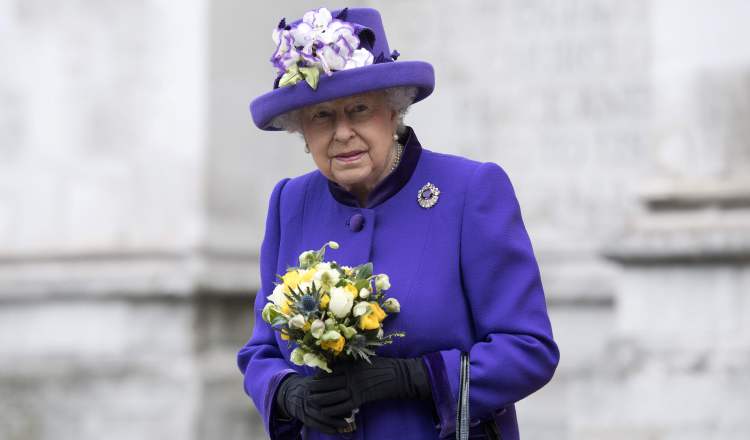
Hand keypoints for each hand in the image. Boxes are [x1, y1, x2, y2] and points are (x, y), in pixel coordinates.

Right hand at [275, 373, 351, 433]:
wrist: (293, 394)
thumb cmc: (312, 384)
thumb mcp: (317, 377)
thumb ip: (328, 375)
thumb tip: (345, 373)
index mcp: (312, 385)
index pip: (326, 388)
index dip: (338, 391)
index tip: (350, 394)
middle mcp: (308, 398)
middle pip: (324, 404)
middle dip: (339, 409)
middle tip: (352, 411)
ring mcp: (305, 409)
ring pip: (321, 417)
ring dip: (334, 422)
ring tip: (346, 424)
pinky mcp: (304, 418)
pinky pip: (315, 425)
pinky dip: (326, 429)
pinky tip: (335, 431)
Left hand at [308, 357, 431, 414]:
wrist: (398, 376)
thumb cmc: (384, 366)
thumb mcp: (366, 361)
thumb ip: (353, 364)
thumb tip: (342, 366)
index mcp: (352, 365)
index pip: (331, 371)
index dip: (321, 376)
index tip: (313, 378)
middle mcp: (351, 376)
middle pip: (329, 383)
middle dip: (317, 388)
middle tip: (308, 391)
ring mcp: (356, 387)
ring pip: (334, 395)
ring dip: (322, 399)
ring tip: (312, 401)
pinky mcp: (361, 398)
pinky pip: (344, 406)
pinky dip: (333, 409)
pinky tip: (325, 411)